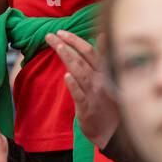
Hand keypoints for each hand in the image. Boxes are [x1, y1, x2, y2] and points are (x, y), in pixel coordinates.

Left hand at [47, 30, 118, 148]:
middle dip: (67, 44)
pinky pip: (79, 95)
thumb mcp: (108, 77)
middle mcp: (100, 79)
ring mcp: (94, 93)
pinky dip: (74, 85)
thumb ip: (103, 56)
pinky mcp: (87, 108)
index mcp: (103, 71)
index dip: (75, 40)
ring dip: (69, 58)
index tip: (61, 32)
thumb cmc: (107, 101)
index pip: (89, 50)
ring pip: (81, 72)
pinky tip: (66, 77)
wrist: (109, 130)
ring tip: (58, 46)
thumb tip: (102, 35)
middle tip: (52, 35)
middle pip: (83, 57)